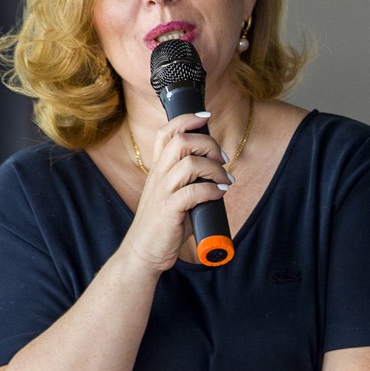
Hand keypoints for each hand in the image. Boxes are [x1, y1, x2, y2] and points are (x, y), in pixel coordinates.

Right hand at [118, 111, 229, 273]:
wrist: (144, 253)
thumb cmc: (164, 226)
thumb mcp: (175, 196)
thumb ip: (192, 182)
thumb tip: (222, 176)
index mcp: (158, 169)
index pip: (166, 132)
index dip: (186, 119)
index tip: (206, 117)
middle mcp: (158, 176)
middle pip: (181, 141)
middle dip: (208, 144)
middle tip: (222, 159)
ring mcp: (162, 192)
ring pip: (189, 163)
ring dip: (214, 168)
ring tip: (225, 180)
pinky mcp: (169, 210)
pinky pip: (194, 192)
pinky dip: (212, 190)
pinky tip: (219, 194)